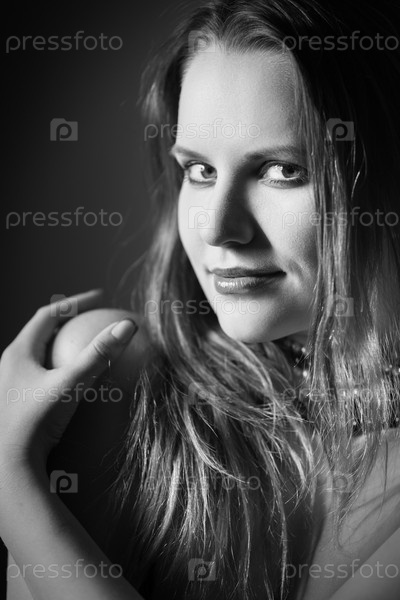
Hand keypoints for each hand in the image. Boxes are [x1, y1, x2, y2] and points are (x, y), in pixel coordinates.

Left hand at [0, 289, 137, 469]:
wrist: (10, 469)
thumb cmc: (35, 423)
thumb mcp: (71, 383)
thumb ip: (100, 353)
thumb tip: (128, 325)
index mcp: (18, 352)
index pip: (48, 314)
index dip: (75, 303)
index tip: (99, 298)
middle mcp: (9, 365)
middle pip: (41, 332)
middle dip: (68, 321)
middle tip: (93, 318)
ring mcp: (10, 386)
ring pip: (39, 355)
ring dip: (62, 346)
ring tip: (85, 348)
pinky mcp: (16, 404)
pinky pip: (40, 376)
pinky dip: (60, 370)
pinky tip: (77, 385)